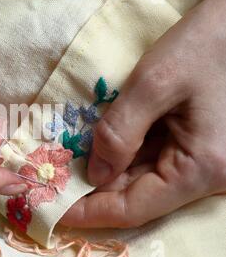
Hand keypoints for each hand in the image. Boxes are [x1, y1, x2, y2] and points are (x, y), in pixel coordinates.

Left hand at [62, 0, 225, 227]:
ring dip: (102, 173)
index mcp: (201, 168)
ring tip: (62, 165)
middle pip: (136, 195)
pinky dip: (121, 156)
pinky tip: (93, 147)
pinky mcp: (196, 147)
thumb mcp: (154, 83)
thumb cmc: (206, 44)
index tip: (50, 208)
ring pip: (141, 179)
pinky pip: (152, 161)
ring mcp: (201, 162)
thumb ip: (119, 132)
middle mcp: (204, 176)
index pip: (133, 208)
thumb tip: (93, 175)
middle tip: (49, 181)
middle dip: (90, 190)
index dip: (88, 212)